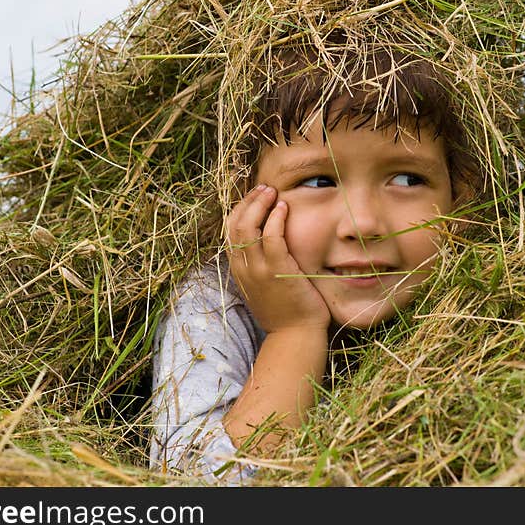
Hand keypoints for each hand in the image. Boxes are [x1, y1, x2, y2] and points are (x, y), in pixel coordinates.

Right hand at [226, 185, 330, 334]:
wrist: (294, 336)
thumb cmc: (284, 311)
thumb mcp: (263, 286)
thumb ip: (259, 265)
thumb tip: (264, 243)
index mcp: (238, 270)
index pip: (229, 230)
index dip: (240, 209)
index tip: (255, 197)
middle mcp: (243, 268)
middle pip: (235, 224)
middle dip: (248, 201)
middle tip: (264, 188)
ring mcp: (258, 270)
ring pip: (248, 227)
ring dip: (259, 204)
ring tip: (272, 192)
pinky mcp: (278, 271)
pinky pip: (271, 237)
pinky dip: (275, 218)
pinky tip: (283, 208)